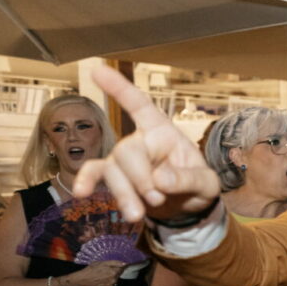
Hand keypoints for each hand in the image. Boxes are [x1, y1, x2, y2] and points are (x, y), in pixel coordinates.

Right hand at [72, 260, 126, 285]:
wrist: (83, 279)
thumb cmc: (91, 270)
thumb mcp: (103, 263)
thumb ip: (115, 262)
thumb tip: (124, 263)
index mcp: (113, 272)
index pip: (122, 269)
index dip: (119, 266)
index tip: (116, 266)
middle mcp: (113, 280)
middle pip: (118, 275)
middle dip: (114, 272)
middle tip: (105, 270)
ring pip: (114, 280)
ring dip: (111, 278)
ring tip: (102, 276)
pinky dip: (107, 283)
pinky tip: (101, 280)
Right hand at [74, 66, 220, 222]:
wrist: (188, 210)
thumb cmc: (198, 186)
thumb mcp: (206, 184)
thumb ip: (188, 180)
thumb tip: (159, 180)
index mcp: (164, 133)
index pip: (141, 106)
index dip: (120, 88)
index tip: (97, 70)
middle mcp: (141, 141)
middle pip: (127, 151)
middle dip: (138, 178)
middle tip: (157, 198)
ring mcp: (125, 160)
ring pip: (112, 168)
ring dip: (123, 193)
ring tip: (138, 215)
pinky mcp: (116, 177)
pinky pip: (95, 174)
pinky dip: (87, 181)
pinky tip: (81, 193)